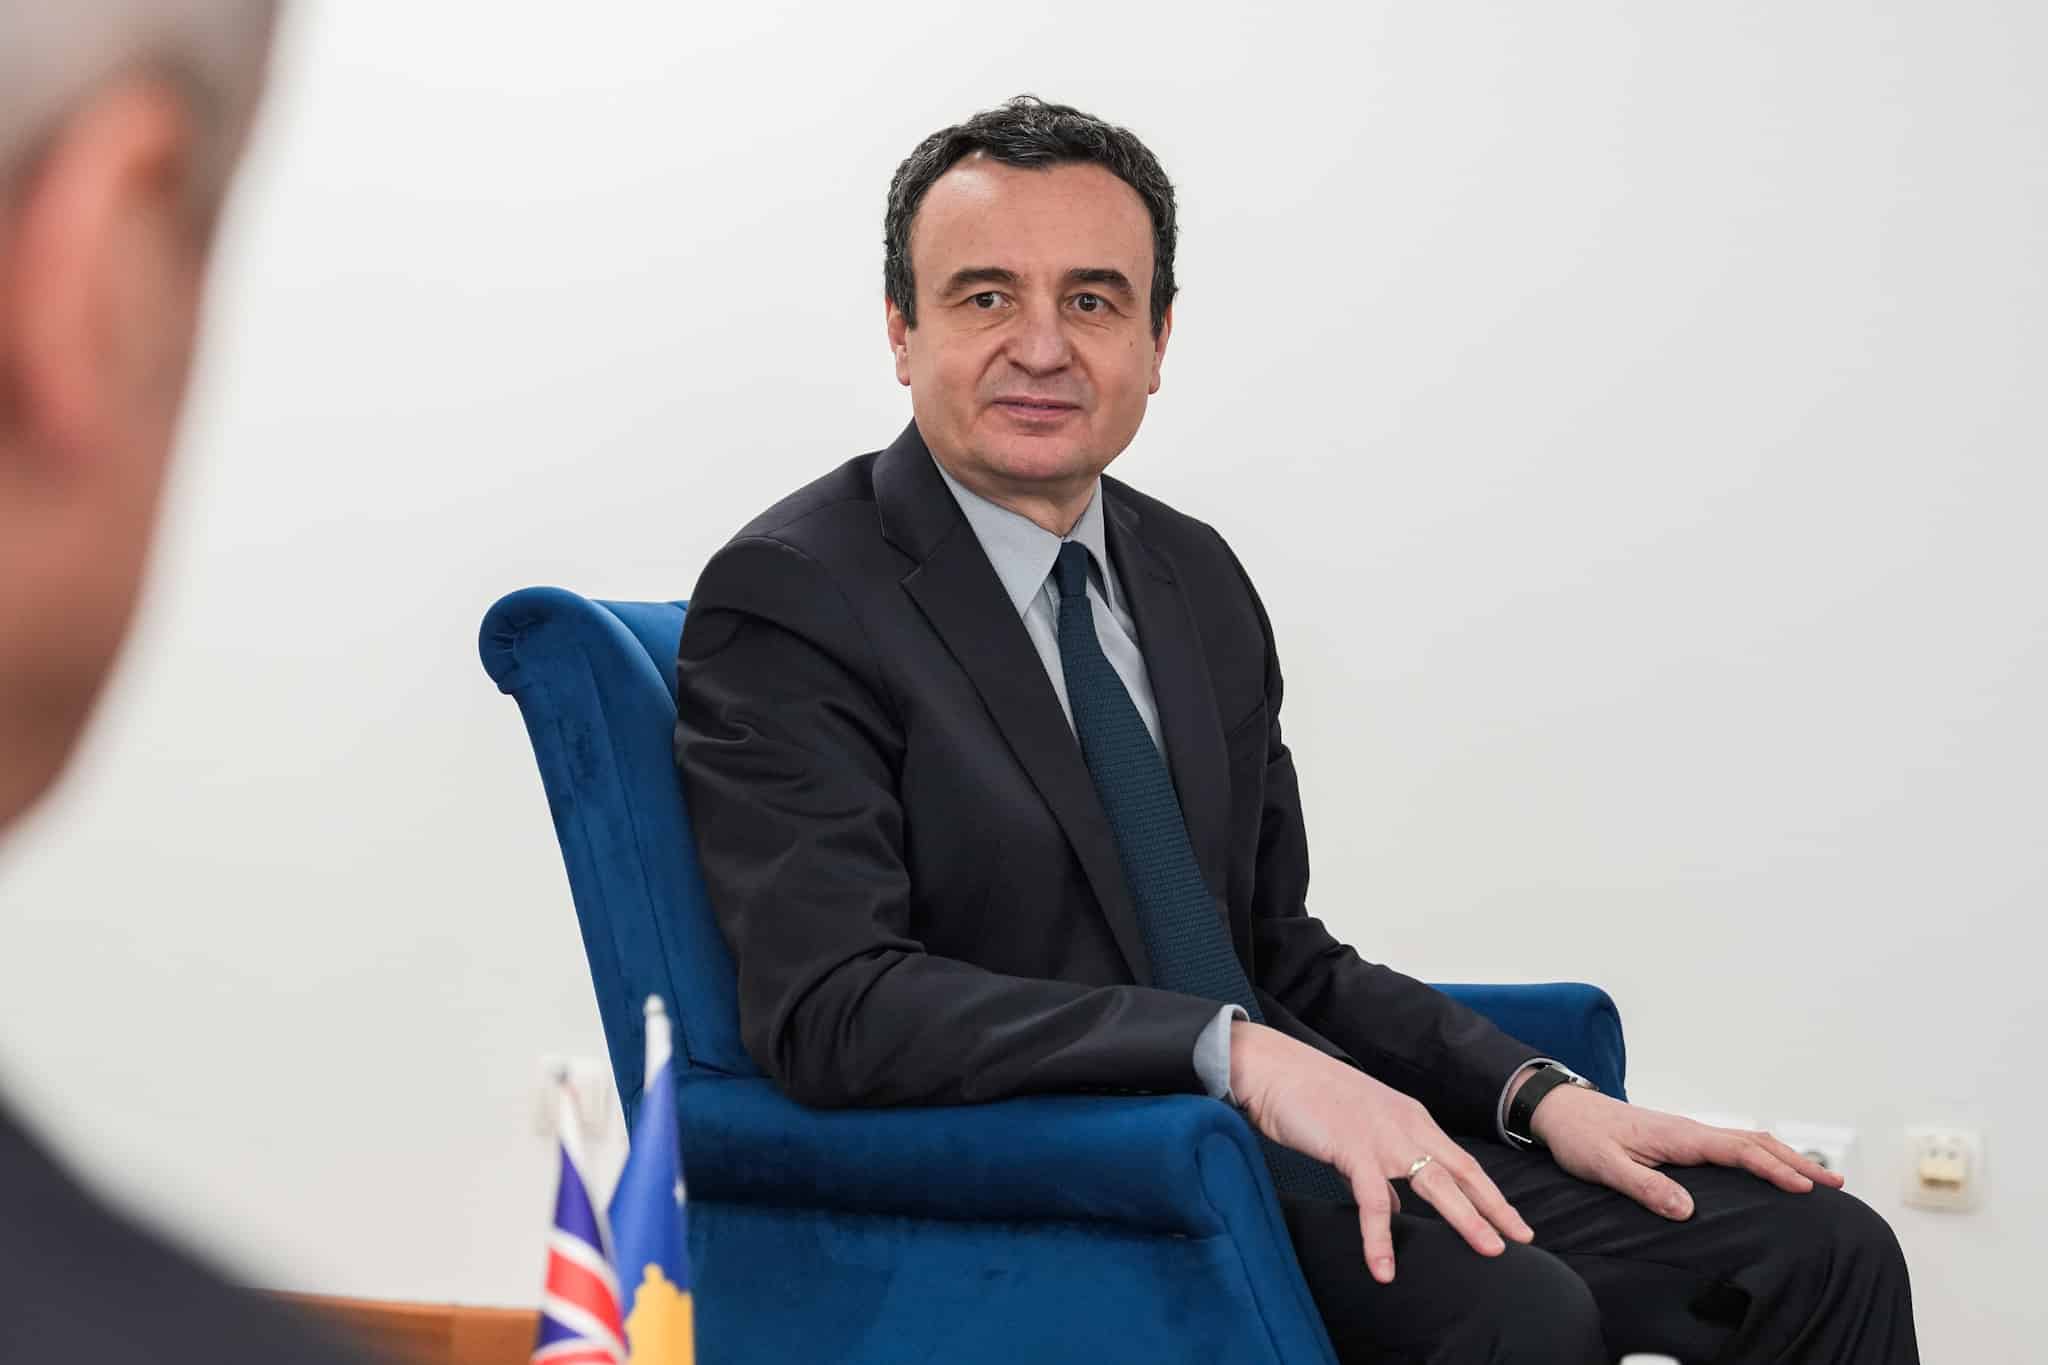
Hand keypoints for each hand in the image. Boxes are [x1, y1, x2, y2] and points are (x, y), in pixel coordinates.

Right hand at [1230, 1021, 1533, 1283]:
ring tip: (1488, 1250)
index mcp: (1411, 1119)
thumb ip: (1378, 1170)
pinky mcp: (1353, 1150)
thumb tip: (1393, 1205)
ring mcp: (1383, 1137)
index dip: (1489, 1194)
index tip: (1513, 1222)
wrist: (1274, 1070)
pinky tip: (1383, 1269)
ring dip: (1465, 1218)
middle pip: (1462, 1172)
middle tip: (1521, 1238)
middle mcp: (1407, 1126)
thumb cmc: (1310, 1098)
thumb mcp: (1357, 1133)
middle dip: (1494, 1208)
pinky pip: (1374, 1201)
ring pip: (1435, 1183)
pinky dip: (1379, 1238)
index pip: (1461, 1162)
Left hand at [1526, 1082, 1846, 1219]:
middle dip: (1796, 1162)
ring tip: (1816, 1179)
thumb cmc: (1581, 1138)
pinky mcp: (1679, 1140)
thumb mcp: (1606, 1166)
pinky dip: (1760, 1155)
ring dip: (1783, 1157)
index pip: (1738, 1150)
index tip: (1805, 1189)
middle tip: (1836, 1184)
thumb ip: (1644, 1186)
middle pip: (1754, 1142)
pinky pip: (1730, 1146)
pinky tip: (1767, 1170)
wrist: (1560, 1111)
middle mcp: (1689, 1130)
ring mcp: (1686, 1133)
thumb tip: (1686, 1210)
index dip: (1773, 1169)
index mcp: (1678, 1136)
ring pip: (1746, 1141)